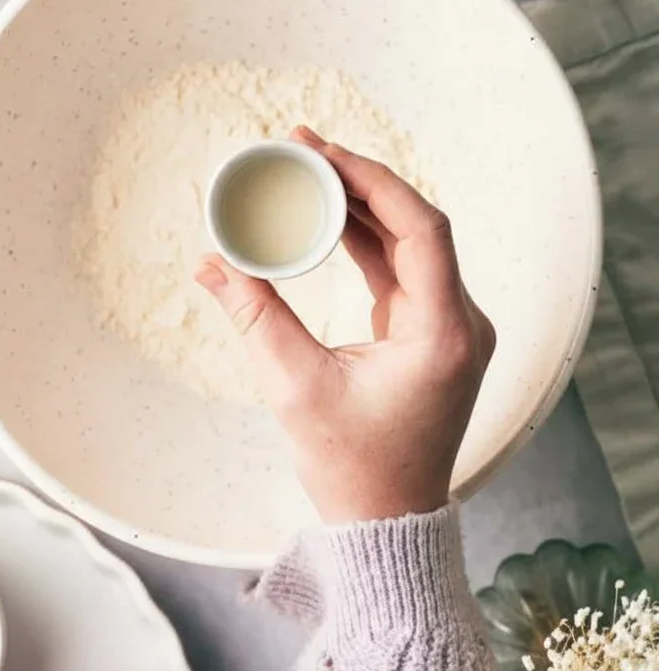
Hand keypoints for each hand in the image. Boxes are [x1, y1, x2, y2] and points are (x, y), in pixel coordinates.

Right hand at [196, 129, 494, 522]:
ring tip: (307, 172)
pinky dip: (365, 241)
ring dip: (360, 207)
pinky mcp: (431, 335)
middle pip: (417, 226)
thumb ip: (254, 315)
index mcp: (443, 333)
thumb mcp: (294, 387)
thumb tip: (210, 262)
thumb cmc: (351, 468)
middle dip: (359, 182)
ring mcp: (450, 328)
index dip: (372, 180)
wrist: (387, 523)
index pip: (420, 228)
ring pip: (410, 243)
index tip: (322, 153)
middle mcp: (460, 323)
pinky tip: (325, 217)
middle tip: (303, 148)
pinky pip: (402, 271)